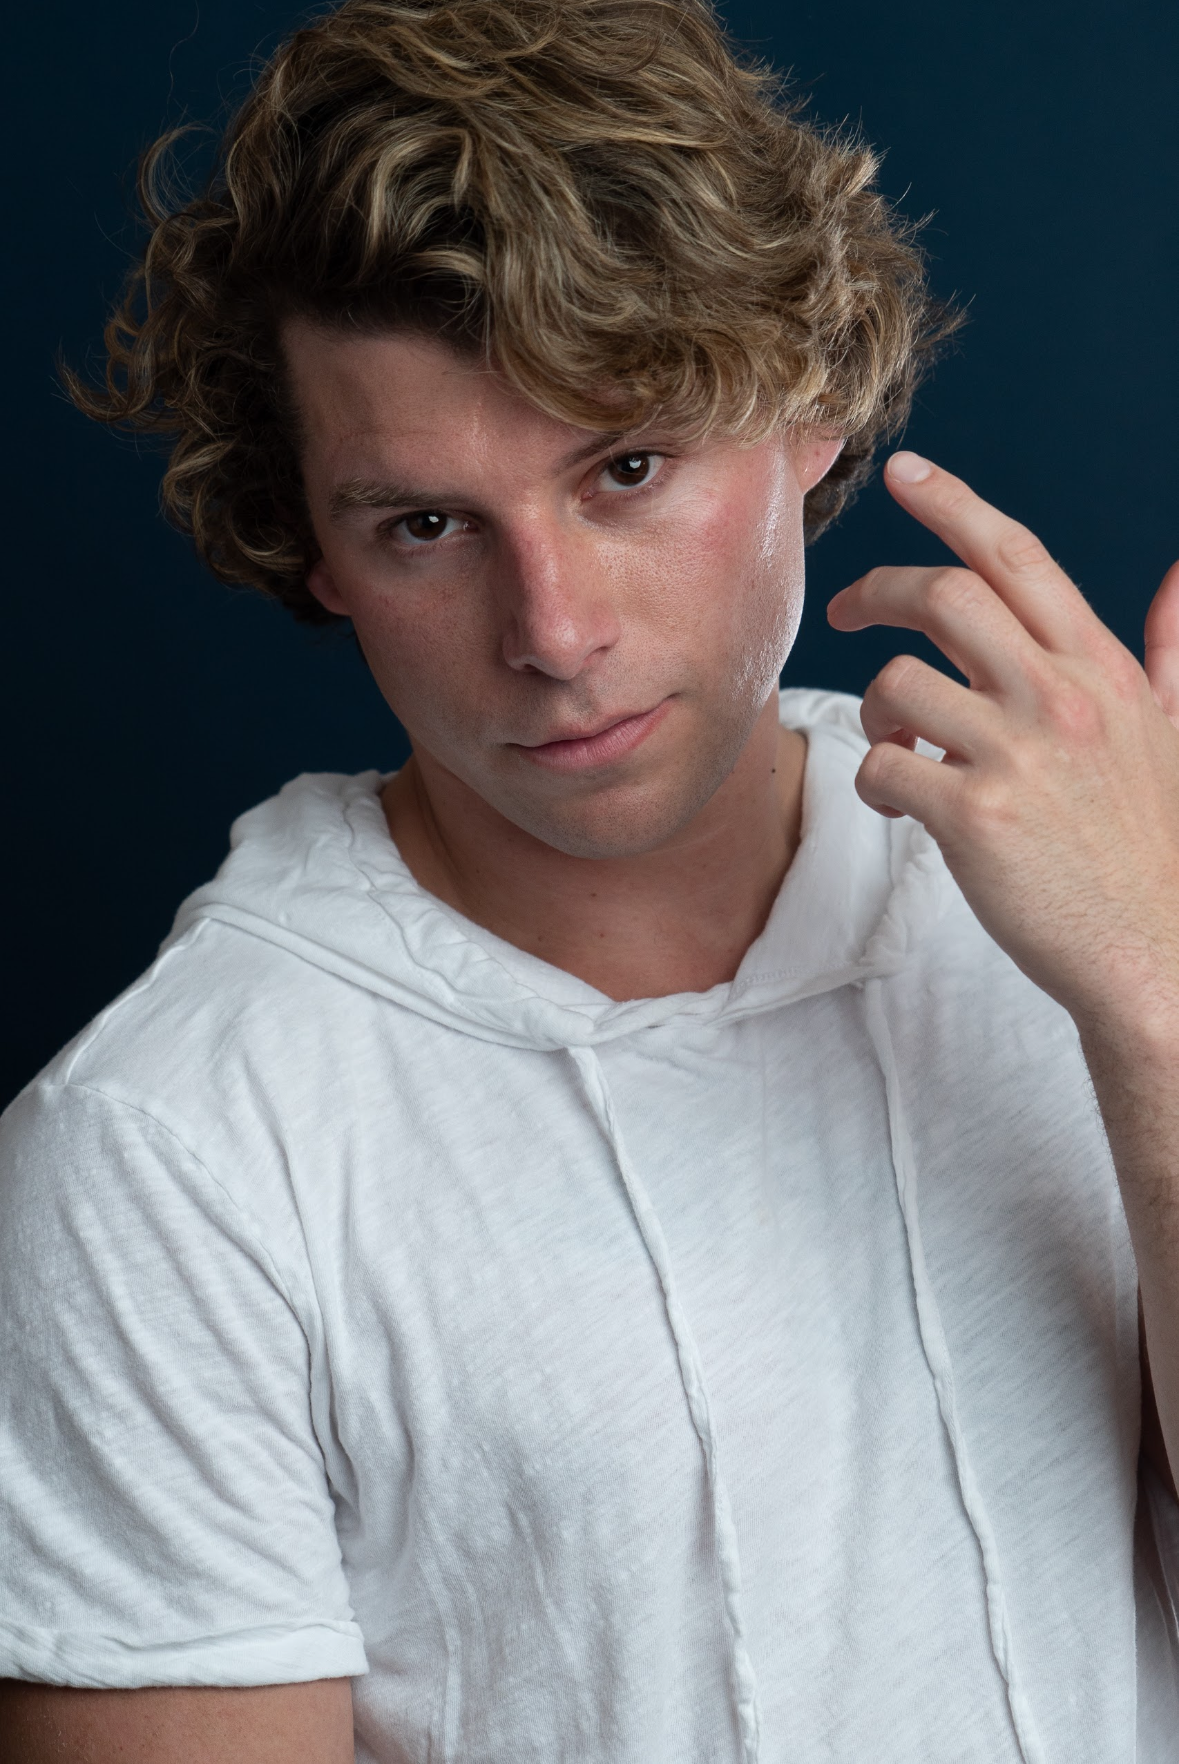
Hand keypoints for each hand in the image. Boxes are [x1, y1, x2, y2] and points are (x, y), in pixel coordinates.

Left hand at [827, 452, 1178, 1043]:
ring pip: (897, 681)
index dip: (954, 502)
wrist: (1155, 954)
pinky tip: (900, 801)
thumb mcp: (1172, 731)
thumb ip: (1167, 652)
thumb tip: (1176, 578)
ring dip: (875, 707)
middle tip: (846, 611)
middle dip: (877, 590)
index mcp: (1101, 668)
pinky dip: (873, 780)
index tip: (905, 472)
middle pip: (942, 593)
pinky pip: (882, 768)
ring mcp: (1018, 754)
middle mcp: (1061, 695)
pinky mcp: (975, 817)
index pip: (1018, 556)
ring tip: (899, 744)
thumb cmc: (1151, 849)